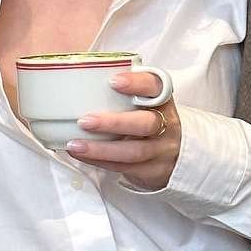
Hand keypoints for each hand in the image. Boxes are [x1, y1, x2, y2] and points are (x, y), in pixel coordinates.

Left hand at [65, 69, 181, 190]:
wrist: (175, 153)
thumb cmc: (148, 120)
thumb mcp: (144, 102)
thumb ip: (120, 92)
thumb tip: (76, 79)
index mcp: (162, 100)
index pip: (155, 87)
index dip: (137, 83)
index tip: (113, 81)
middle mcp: (166, 124)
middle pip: (146, 123)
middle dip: (113, 123)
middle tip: (85, 121)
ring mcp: (162, 150)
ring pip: (134, 151)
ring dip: (101, 149)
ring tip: (75, 145)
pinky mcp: (153, 171)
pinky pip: (125, 167)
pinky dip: (100, 161)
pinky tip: (82, 155)